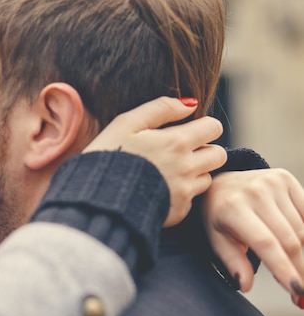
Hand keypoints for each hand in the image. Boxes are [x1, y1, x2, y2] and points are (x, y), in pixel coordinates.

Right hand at [83, 96, 226, 225]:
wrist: (97, 199)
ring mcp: (184, 192)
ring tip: (167, 171)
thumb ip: (160, 108)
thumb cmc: (108, 156)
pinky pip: (191, 199)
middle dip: (204, 149)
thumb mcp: (126, 123)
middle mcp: (187, 168)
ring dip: (194, 172)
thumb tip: (190, 104)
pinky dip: (180, 193)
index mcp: (176, 142)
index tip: (185, 131)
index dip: (201, 126)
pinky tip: (158, 189)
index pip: (213, 127)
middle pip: (219, 154)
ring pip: (207, 177)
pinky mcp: (178, 212)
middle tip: (178, 152)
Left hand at [201, 169, 303, 303]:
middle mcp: (254, 192)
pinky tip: (299, 245)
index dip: (283, 268)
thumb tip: (245, 285)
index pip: (266, 243)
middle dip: (299, 269)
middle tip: (302, 291)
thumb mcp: (217, 239)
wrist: (221, 183)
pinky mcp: (285, 178)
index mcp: (233, 208)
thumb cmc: (219, 216)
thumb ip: (233, 262)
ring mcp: (272, 182)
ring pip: (302, 230)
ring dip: (303, 254)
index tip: (297, 290)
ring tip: (295, 268)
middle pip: (289, 240)